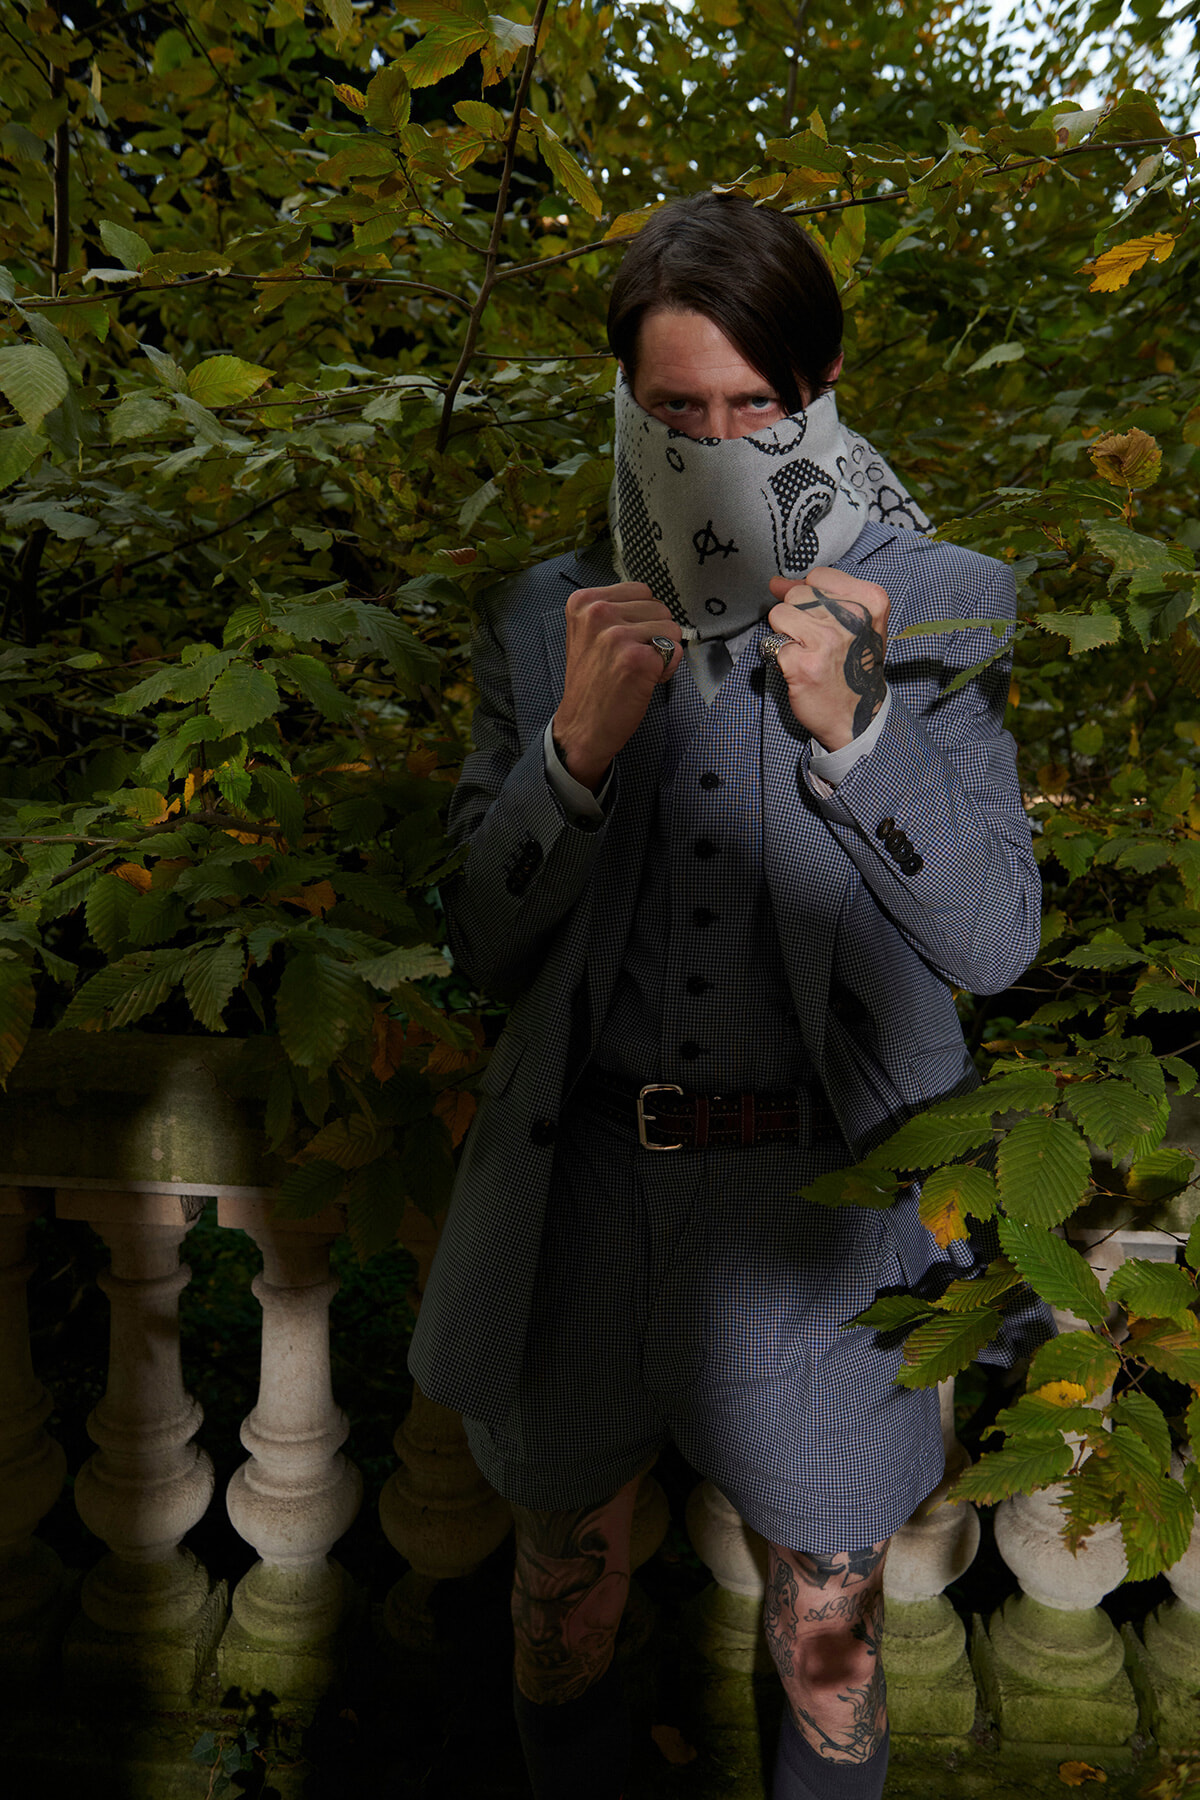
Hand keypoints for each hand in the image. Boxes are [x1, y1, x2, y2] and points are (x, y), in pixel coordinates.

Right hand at [552, 583, 682, 790]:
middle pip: (659, 607)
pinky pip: (675, 651)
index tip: (622, 642)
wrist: (582, 726)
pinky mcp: (637, 658)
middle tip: (628, 659)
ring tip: (635, 670)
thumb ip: (614, 610)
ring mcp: (617, 635)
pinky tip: (643, 682)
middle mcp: (597, 613)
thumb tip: (654, 601)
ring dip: (661, 652)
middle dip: (654, 634)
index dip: (641, 618)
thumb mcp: (588, 633)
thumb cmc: (591, 683)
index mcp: (583, 601)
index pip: (641, 591)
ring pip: (671, 627)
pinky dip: (666, 670)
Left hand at [765, 569, 889, 751]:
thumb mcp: (853, 623)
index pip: (818, 576)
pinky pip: (772, 643)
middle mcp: (851, 618)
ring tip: (807, 652)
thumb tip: (777, 581)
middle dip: (797, 616)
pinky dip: (779, 656)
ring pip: (779, 614)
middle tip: (817, 642)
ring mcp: (826, 640)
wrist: (858, 717)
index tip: (822, 618)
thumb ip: (817, 595)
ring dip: (785, 634)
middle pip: (797, 594)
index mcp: (870, 601)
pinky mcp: (802, 663)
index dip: (811, 596)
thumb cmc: (854, 667)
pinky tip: (799, 668)